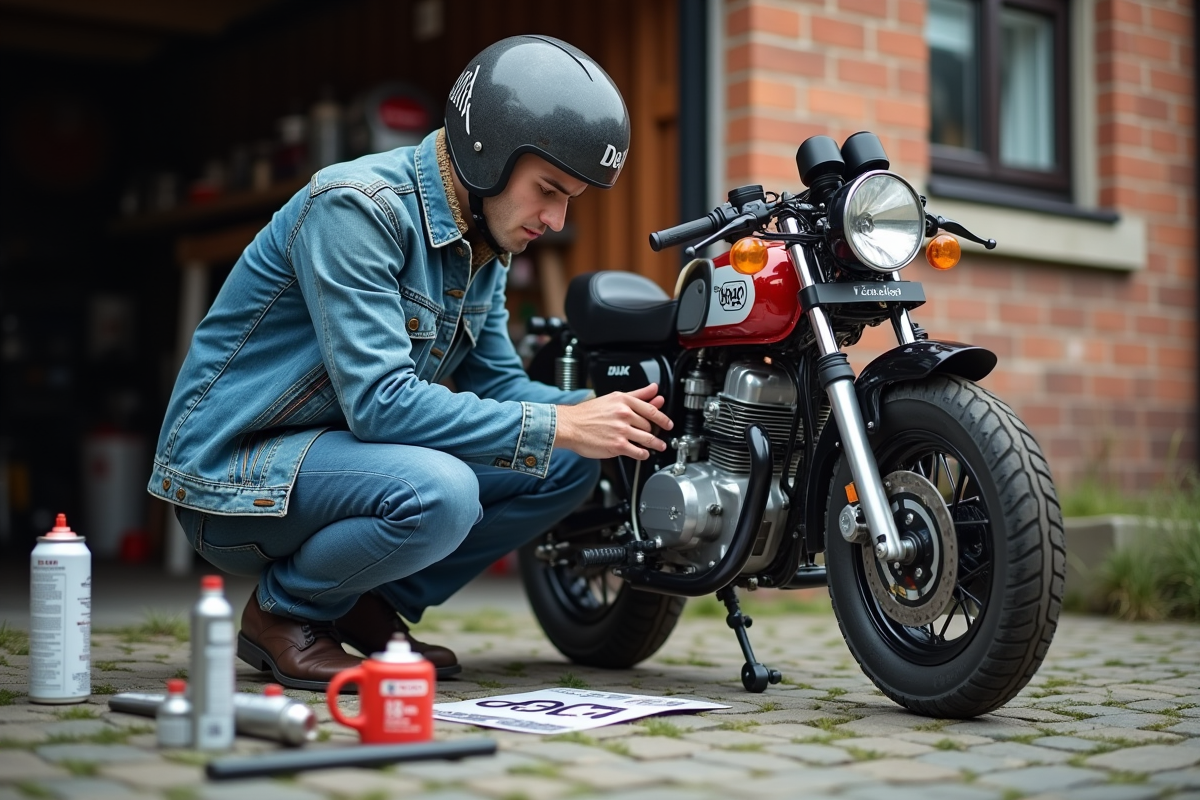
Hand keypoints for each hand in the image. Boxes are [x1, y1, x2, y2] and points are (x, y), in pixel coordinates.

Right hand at [555, 383, 673, 459]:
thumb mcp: (612, 398)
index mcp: (623, 401)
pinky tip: (643, 454)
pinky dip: (643, 454)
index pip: (651, 410)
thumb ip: (637, 394)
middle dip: (654, 432)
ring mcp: (621, 430)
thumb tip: (653, 389)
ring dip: (655, 444)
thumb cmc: (587, 414)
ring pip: (647, 439)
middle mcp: (624, 414)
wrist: (569, 426)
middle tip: (656, 435)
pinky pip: (638, 452)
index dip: (663, 418)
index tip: (668, 423)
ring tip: (658, 446)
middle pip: (649, 425)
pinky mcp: (617, 446)